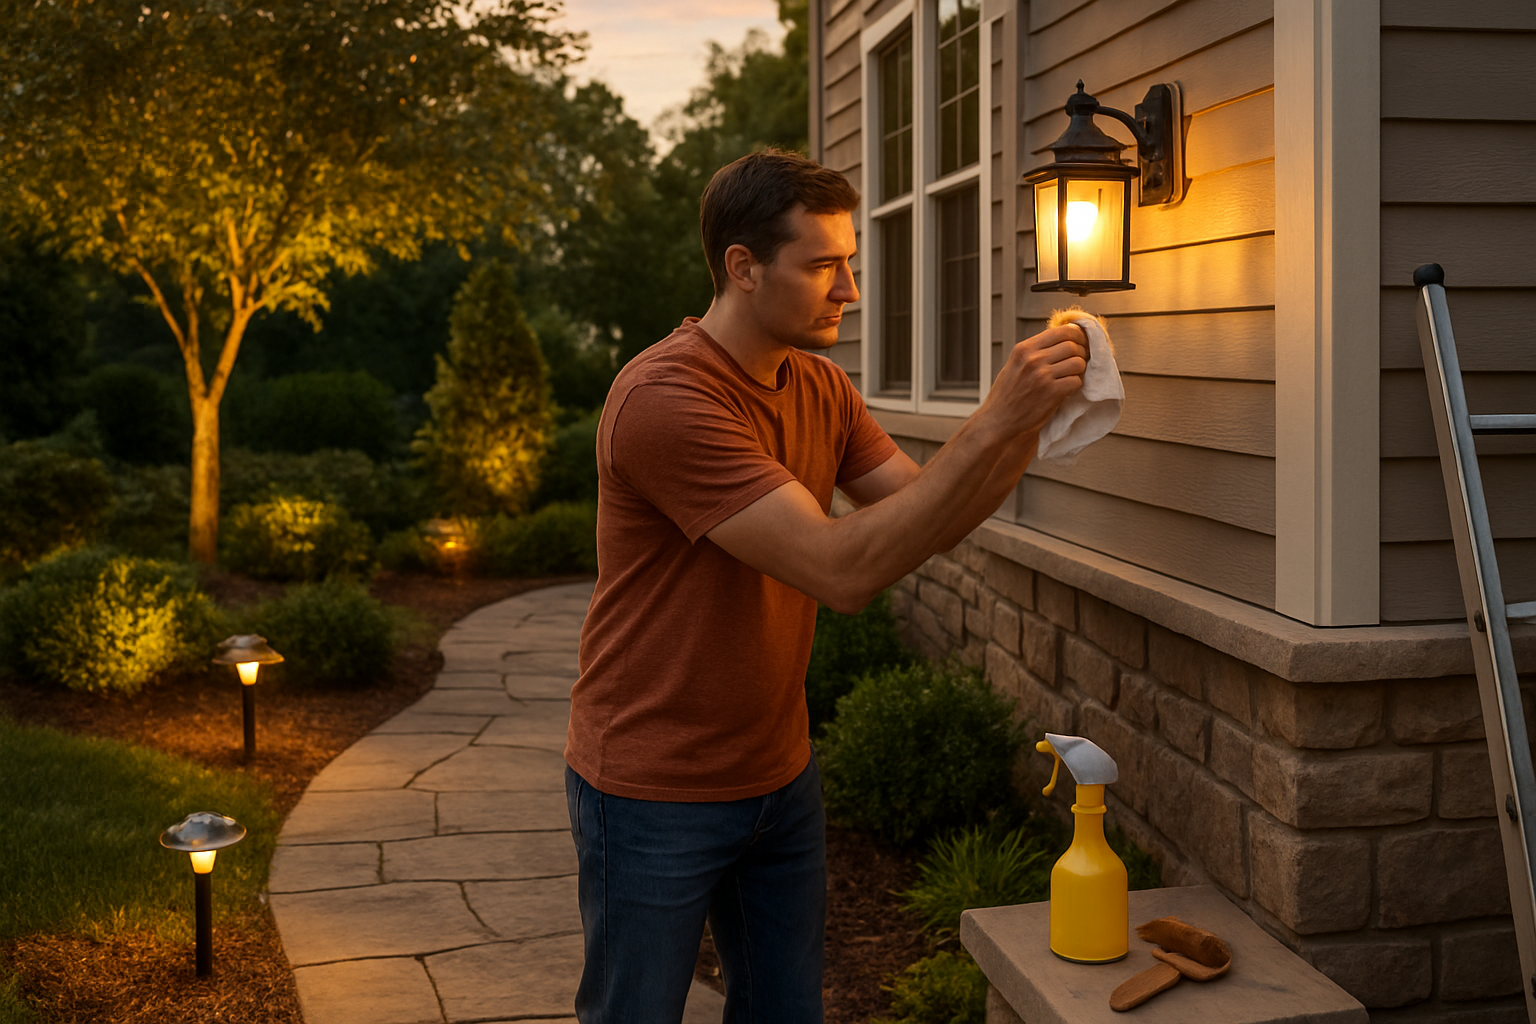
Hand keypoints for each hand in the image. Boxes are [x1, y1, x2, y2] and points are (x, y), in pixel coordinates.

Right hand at [979, 323, 1088, 438]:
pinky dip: (1075, 385)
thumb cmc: (1006, 395)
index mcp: (1024, 349)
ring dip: (1079, 370)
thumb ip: (1034, 351)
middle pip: (1072, 345)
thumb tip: (1061, 341)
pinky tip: (1066, 389)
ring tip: (1071, 376)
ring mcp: (1042, 376)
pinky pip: (1076, 381)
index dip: (1076, 335)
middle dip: (1081, 353)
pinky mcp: (1052, 392)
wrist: (998, 420)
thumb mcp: (1015, 364)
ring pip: (1078, 363)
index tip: (1080, 342)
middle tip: (1079, 361)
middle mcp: (1033, 359)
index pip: (1060, 331)